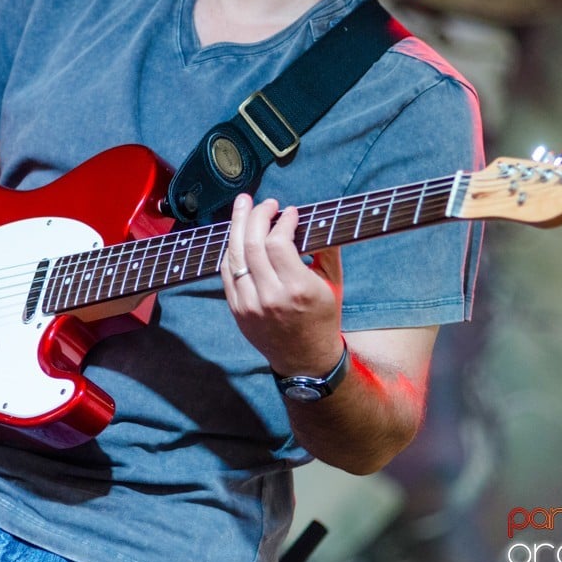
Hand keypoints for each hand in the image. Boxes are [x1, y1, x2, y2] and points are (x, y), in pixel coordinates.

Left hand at [220, 194, 343, 375]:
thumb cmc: (323, 318)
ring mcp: (249, 306)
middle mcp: (270, 297)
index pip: (277, 243)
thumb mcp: (334, 283)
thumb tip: (315, 218)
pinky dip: (231, 250)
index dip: (281, 221)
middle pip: (251, 245)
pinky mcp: (237, 311)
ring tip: (243, 207)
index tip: (290, 212)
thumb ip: (326, 249)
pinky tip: (238, 236)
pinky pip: (227, 273)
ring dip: (237, 227)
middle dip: (255, 216)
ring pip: (234, 256)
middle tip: (264, 202)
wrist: (305, 359)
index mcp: (297, 289)